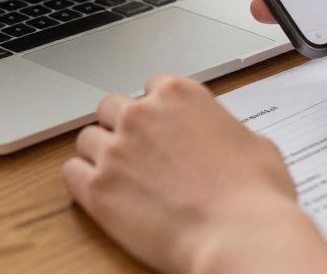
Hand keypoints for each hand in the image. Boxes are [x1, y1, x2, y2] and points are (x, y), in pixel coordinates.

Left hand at [62, 75, 326, 273]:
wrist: (242, 237)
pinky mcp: (98, 188)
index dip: (155, 111)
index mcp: (179, 94)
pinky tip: (99, 192)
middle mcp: (142, 115)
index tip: (160, 129)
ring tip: (119, 177)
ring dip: (100, 154)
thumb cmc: (256, 196)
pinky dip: (82, 181)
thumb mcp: (255, 143)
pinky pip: (70, 172)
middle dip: (121, 127)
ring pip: (88, 139)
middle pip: (111, 107)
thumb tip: (221, 136)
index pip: (150, 88)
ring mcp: (116, 150)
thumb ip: (224, 128)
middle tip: (136, 153)